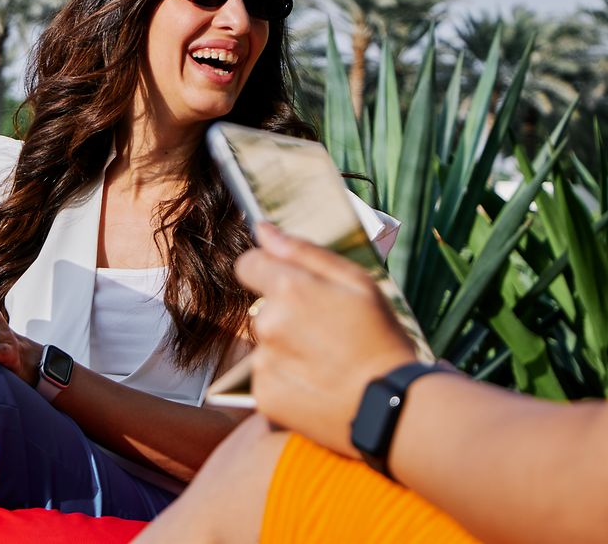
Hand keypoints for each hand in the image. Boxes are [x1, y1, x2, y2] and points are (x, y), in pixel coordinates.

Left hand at [235, 223, 416, 456]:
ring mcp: (263, 362)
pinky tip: (317, 384)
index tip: (290, 284)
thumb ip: (303, 252)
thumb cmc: (380, 339)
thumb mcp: (357, 282)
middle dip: (286, 314)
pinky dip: (287, 378)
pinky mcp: (264, 395)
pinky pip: (268, 375)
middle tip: (328, 332)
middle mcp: (268, 323)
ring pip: (266, 343)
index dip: (267, 270)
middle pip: (262, 307)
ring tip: (326, 362)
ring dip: (287, 348)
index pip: (248, 264)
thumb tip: (263, 229)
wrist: (392, 410)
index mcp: (289, 289)